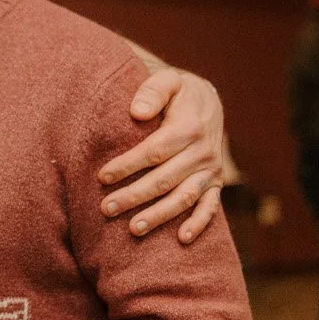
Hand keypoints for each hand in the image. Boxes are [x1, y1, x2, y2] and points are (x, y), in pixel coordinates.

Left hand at [101, 69, 225, 243]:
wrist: (208, 103)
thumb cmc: (178, 93)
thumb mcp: (168, 81)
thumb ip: (152, 91)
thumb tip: (136, 112)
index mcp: (189, 127)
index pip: (154, 151)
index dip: (128, 165)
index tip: (102, 176)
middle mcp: (203, 152)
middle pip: (165, 179)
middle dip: (134, 195)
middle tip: (106, 208)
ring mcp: (211, 170)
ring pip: (184, 197)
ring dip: (159, 215)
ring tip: (133, 229)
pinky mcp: (216, 183)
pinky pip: (210, 207)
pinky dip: (199, 224)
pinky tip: (181, 239)